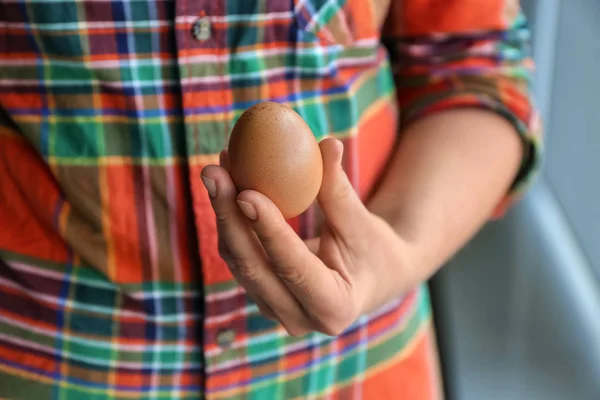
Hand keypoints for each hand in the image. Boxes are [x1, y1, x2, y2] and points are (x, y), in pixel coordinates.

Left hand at [201, 138, 413, 336]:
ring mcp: (276, 312)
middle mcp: (299, 319)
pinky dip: (229, 220)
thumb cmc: (373, 247)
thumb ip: (340, 188)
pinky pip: (238, 257)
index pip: (293, 267)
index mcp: (333, 308)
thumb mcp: (361, 221)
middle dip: (228, 217)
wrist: (370, 277)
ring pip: (237, 262)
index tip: (247, 191)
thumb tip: (328, 143)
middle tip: (213, 172)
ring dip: (223, 214)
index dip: (268, 230)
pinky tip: (225, 184)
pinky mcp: (262, 296)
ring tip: (216, 169)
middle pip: (252, 268)